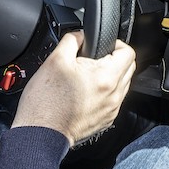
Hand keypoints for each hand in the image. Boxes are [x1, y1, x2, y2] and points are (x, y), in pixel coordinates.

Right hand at [12, 33, 135, 145]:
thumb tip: (81, 34)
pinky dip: (106, 92)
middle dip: (115, 58)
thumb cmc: (45, 103)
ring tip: (88, 75)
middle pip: (129, 68)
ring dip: (111, 76)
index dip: (116, 43)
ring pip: (122, 85)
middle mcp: (114, 96)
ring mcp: (111, 110)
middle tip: (94, 58)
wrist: (40, 134)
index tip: (102, 45)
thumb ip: (72, 40)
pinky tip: (86, 91)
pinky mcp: (105, 120)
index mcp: (106, 78)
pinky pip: (114, 100)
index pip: (128, 52)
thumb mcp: (55, 60)